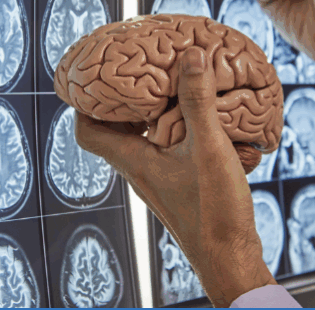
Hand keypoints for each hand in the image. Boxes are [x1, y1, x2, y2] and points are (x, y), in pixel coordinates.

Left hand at [75, 47, 275, 306]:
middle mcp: (139, 170)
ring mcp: (158, 178)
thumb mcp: (207, 147)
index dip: (84, 103)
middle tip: (133, 73)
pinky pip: (164, 148)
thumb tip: (191, 56)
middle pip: (113, 131)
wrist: (231, 259)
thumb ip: (198, 101)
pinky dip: (172, 128)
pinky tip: (198, 117)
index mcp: (134, 161)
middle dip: (120, 101)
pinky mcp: (178, 184)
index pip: (87, 131)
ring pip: (140, 139)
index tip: (95, 77)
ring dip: (149, 113)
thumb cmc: (213, 212)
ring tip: (166, 86)